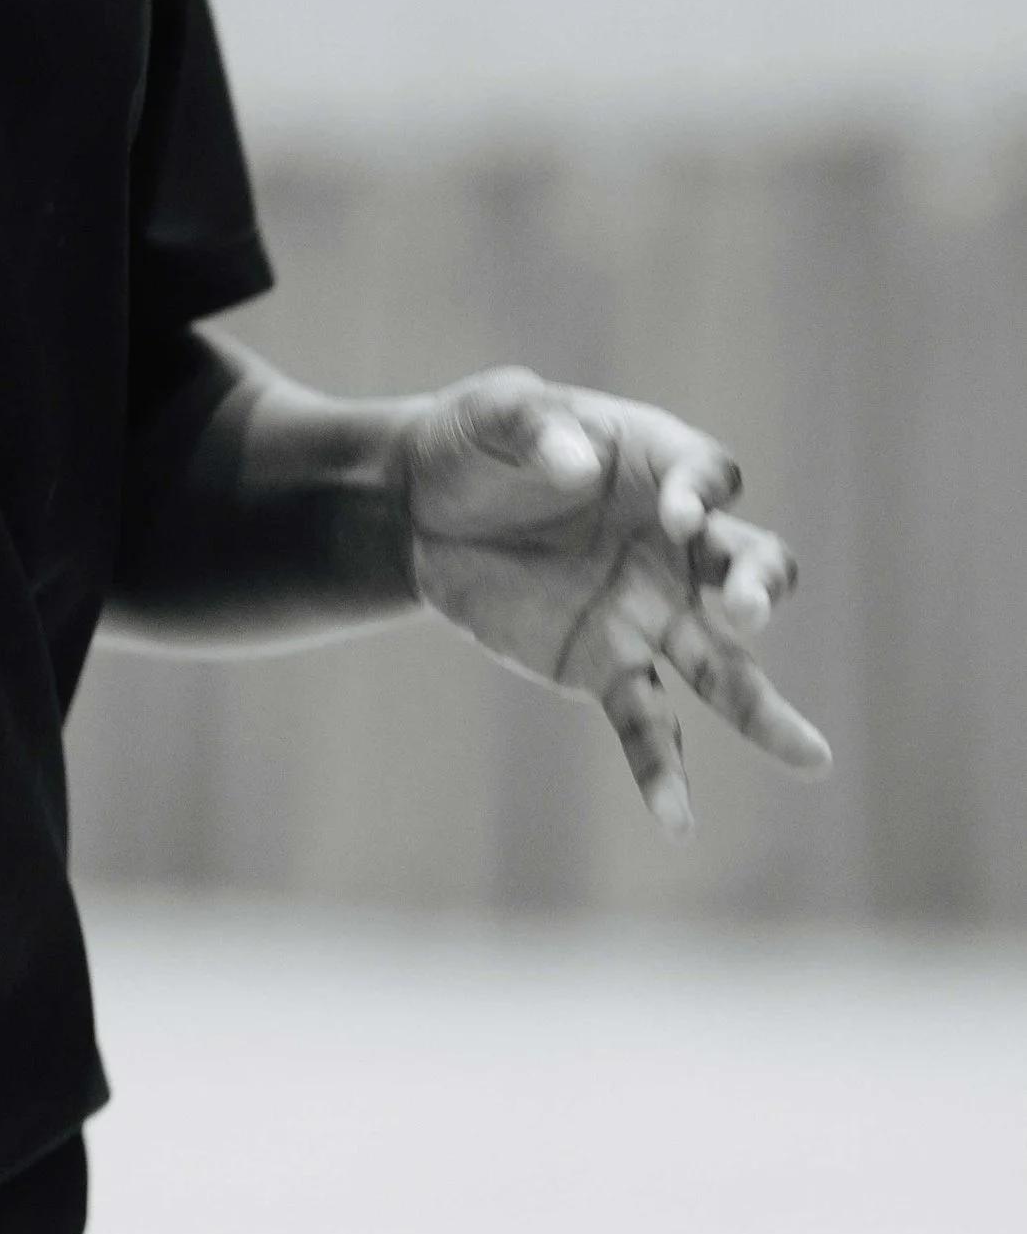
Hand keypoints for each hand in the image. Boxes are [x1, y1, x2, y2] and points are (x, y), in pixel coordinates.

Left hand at [403, 365, 829, 835]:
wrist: (421, 508)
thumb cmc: (476, 443)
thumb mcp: (492, 413)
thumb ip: (533, 426)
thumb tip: (577, 466)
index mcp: (659, 466)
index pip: (713, 478)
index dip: (705, 494)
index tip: (677, 512)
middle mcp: (674, 547)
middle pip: (749, 567)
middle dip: (758, 587)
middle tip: (746, 610)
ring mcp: (649, 613)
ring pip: (724, 667)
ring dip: (763, 710)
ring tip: (812, 758)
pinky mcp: (604, 666)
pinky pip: (646, 726)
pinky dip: (662, 773)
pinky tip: (677, 820)